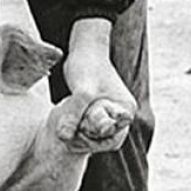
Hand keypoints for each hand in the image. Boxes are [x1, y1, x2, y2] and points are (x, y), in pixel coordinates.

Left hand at [61, 18, 135, 151]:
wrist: (83, 49)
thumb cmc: (87, 67)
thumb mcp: (81, 92)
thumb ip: (75, 115)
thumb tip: (64, 137)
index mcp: (126, 111)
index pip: (111, 140)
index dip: (92, 139)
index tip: (77, 128)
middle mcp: (121, 115)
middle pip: (103, 140)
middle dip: (84, 137)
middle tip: (69, 126)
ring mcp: (109, 113)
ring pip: (93, 135)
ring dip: (78, 132)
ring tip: (67, 120)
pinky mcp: (97, 111)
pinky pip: (87, 127)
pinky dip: (76, 126)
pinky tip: (66, 118)